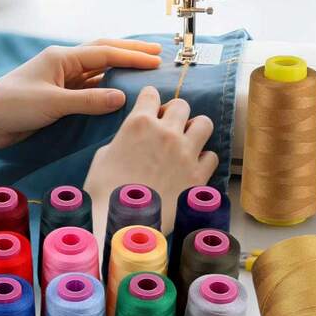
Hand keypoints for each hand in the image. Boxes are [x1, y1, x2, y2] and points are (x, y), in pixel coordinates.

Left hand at [0, 39, 160, 149]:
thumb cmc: (14, 105)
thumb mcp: (54, 102)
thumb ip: (89, 100)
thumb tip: (122, 98)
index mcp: (62, 58)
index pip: (105, 53)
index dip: (132, 57)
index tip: (155, 60)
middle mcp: (65, 66)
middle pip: (104, 55)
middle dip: (130, 54)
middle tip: (156, 55)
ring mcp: (63, 82)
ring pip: (98, 73)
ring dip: (120, 71)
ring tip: (143, 72)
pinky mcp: (60, 98)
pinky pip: (90, 91)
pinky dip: (107, 90)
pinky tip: (120, 93)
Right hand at [84, 86, 217, 241]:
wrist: (121, 221)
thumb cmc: (104, 191)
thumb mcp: (104, 156)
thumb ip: (124, 139)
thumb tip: (134, 139)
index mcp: (138, 123)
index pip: (151, 93)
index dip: (150, 101)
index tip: (150, 110)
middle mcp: (166, 133)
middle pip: (182, 105)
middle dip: (174, 114)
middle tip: (168, 128)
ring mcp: (185, 154)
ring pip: (204, 124)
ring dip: (195, 130)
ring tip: (187, 142)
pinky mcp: (198, 176)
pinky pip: (212, 156)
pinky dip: (204, 160)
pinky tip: (193, 167)